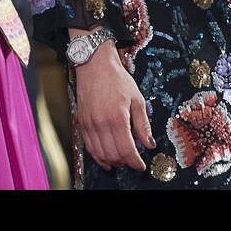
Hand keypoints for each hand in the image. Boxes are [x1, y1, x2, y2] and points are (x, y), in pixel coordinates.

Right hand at [73, 38, 153, 170]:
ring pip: (100, 154)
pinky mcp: (81, 122)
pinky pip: (89, 147)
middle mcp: (101, 123)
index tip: (141, 166)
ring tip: (121, 160)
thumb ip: (143, 124)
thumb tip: (149, 144)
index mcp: (117, 117)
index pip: (126, 150)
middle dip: (125, 162)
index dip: (135, 162)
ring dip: (111, 161)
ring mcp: (89, 124)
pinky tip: (106, 157)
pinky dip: (98, 156)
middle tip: (133, 161)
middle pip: (113, 155)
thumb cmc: (116, 78)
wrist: (94, 64)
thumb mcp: (136, 98)